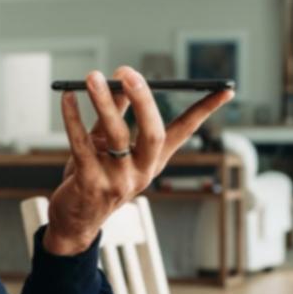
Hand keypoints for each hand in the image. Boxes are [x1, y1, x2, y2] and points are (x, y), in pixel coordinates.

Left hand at [44, 67, 232, 254]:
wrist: (73, 222)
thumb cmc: (92, 178)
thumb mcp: (107, 146)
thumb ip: (115, 113)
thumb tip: (119, 77)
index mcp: (152, 161)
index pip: (184, 132)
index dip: (204, 111)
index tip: (225, 90)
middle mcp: (141, 172)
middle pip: (153, 133)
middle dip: (143, 100)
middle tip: (129, 72)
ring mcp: (118, 181)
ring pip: (117, 136)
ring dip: (104, 102)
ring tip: (92, 77)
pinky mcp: (91, 185)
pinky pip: (81, 145)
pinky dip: (73, 119)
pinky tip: (67, 98)